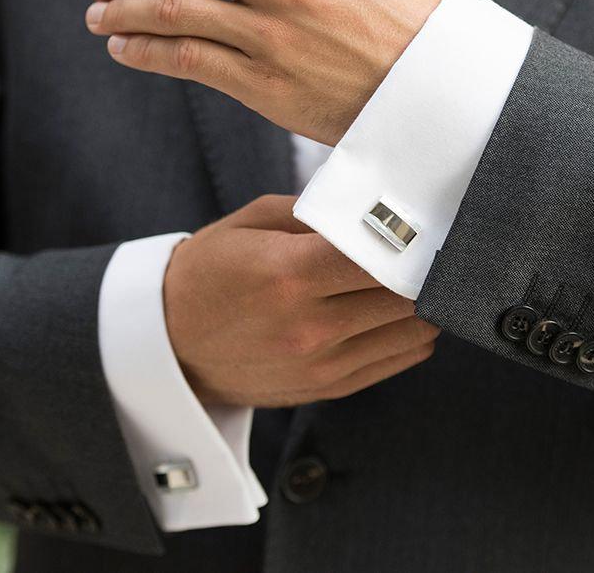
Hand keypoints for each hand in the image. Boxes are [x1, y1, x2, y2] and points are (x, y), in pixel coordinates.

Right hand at [163, 194, 438, 406]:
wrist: (167, 344)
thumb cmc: (209, 272)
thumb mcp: (251, 222)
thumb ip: (315, 211)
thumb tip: (372, 205)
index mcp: (289, 272)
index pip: (381, 253)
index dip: (408, 237)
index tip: (418, 224)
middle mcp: (310, 324)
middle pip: (405, 292)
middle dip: (421, 267)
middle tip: (426, 249)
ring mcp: (322, 363)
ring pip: (413, 329)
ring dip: (421, 302)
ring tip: (414, 280)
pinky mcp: (328, 388)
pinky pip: (399, 359)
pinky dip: (411, 334)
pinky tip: (400, 312)